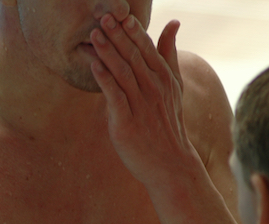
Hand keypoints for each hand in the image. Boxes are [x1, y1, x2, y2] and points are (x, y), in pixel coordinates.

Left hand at [90, 15, 200, 188]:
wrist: (170, 164)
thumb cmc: (168, 124)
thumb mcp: (174, 87)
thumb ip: (169, 54)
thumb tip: (173, 22)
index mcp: (164, 78)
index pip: (147, 48)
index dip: (133, 30)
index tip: (121, 13)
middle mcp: (154, 89)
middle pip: (133, 56)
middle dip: (117, 35)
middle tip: (103, 16)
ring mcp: (141, 106)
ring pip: (123, 73)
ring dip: (108, 52)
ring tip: (94, 35)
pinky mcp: (127, 123)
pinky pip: (115, 97)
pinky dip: (105, 80)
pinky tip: (94, 66)